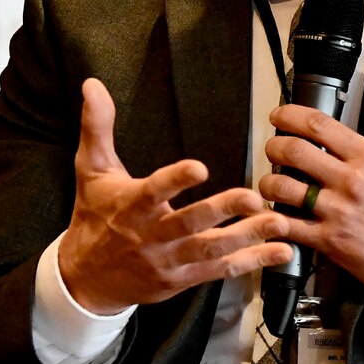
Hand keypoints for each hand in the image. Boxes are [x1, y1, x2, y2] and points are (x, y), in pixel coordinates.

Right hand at [58, 79, 291, 313]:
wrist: (84, 279)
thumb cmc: (94, 217)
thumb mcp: (92, 171)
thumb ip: (97, 128)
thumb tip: (93, 84)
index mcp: (131, 206)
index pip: (153, 191)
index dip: (175, 180)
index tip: (200, 167)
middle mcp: (151, 235)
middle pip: (189, 223)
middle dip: (222, 210)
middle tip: (253, 197)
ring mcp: (169, 260)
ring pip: (211, 249)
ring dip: (247, 236)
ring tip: (278, 222)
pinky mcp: (184, 278)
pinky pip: (220, 270)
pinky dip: (251, 261)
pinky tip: (280, 251)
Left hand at [259, 104, 363, 330]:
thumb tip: (338, 146)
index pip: (319, 125)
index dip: (290, 116)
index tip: (280, 117)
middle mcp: (353, 181)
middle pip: (293, 150)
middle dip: (274, 147)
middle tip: (273, 150)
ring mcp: (338, 212)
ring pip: (281, 186)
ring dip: (268, 183)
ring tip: (271, 186)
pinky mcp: (329, 241)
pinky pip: (287, 225)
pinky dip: (275, 219)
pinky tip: (277, 217)